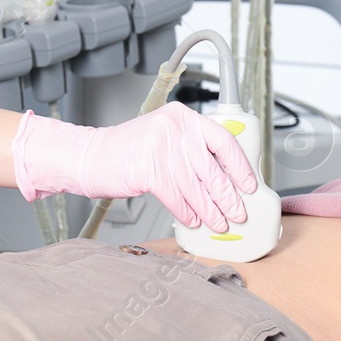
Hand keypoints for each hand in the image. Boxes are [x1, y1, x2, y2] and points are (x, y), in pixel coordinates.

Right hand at [10, 102, 258, 231]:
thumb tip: (227, 180)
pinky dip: (187, 212)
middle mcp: (173, 127)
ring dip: (210, 210)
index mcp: (183, 117)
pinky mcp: (146, 168)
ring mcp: (159, 147)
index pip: (222, 140)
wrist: (92, 156)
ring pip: (195, 188)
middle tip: (238, 213)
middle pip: (211, 169)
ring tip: (219, 223)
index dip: (240, 166)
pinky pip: (176, 197)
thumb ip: (193, 151)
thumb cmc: (130, 151)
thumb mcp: (165, 138)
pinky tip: (194, 220)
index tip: (249, 185)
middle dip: (228, 197)